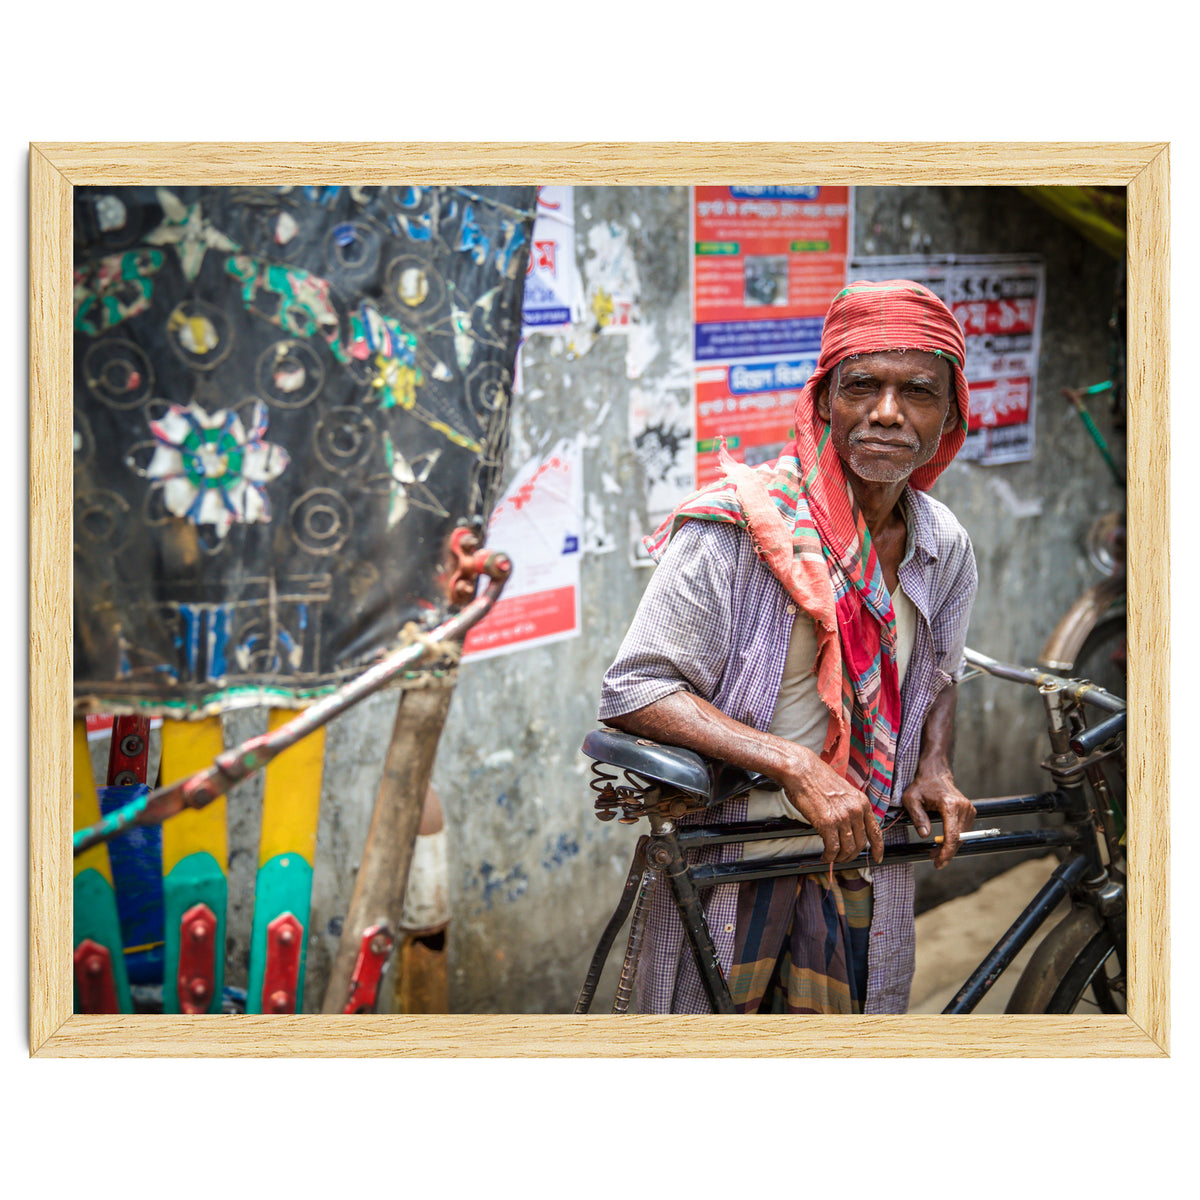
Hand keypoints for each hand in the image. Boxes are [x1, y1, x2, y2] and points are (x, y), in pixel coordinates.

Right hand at [781, 748, 883, 864]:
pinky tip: (825, 856)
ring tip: (832, 858)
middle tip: (843, 858)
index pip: (875, 831)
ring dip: (840, 857)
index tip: (877, 858)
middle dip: (852, 855)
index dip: (878, 848)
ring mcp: (842, 818)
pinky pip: (832, 848)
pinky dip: (829, 856)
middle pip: (861, 844)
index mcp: (861, 802)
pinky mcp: (827, 824)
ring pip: (848, 849)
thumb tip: (850, 827)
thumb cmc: (817, 779)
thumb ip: (850, 808)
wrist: (802, 771)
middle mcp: (855, 811)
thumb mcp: (843, 792)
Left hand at [902, 769, 974, 868]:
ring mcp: (969, 810)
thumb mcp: (911, 799)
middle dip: (946, 852)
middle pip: (958, 839)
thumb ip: (917, 817)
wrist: (935, 774)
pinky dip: (953, 840)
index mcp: (950, 805)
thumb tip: (925, 835)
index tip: (939, 862)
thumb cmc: (921, 786)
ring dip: (950, 847)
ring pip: (962, 837)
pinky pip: (963, 832)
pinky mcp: (970, 812)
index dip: (946, 852)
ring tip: (935, 852)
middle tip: (933, 859)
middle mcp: (963, 807)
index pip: (952, 835)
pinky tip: (941, 842)